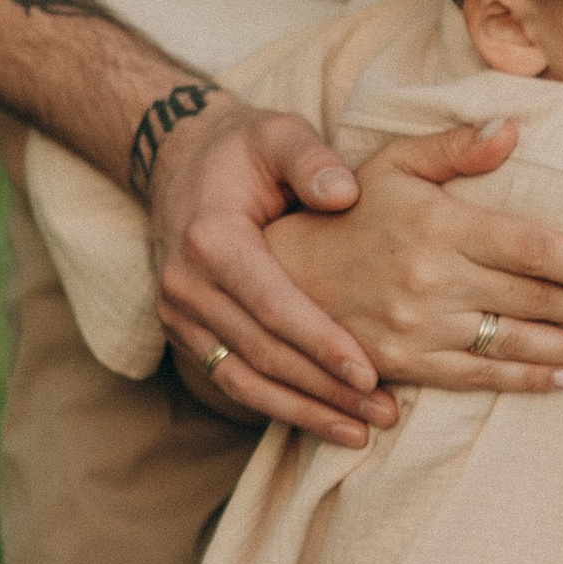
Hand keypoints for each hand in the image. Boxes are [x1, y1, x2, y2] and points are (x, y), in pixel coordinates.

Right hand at [148, 96, 390, 448]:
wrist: (178, 160)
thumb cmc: (242, 147)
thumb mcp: (276, 132)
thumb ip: (311, 158)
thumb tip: (345, 194)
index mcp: (211, 238)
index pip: (272, 304)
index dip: (320, 342)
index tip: (368, 373)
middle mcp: (186, 284)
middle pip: (262, 352)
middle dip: (324, 389)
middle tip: (384, 412)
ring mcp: (179, 315)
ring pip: (244, 379)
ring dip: (304, 411)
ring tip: (361, 431)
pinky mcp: (185, 334)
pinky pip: (232, 381)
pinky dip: (278, 407)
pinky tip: (324, 422)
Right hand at [269, 123, 562, 396]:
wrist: (278, 274)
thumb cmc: (347, 212)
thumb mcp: (392, 164)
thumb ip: (455, 148)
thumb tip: (513, 129)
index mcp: (440, 226)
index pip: (532, 247)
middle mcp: (435, 279)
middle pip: (536, 300)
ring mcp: (421, 327)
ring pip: (516, 344)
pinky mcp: (407, 363)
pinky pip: (479, 378)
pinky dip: (527, 380)